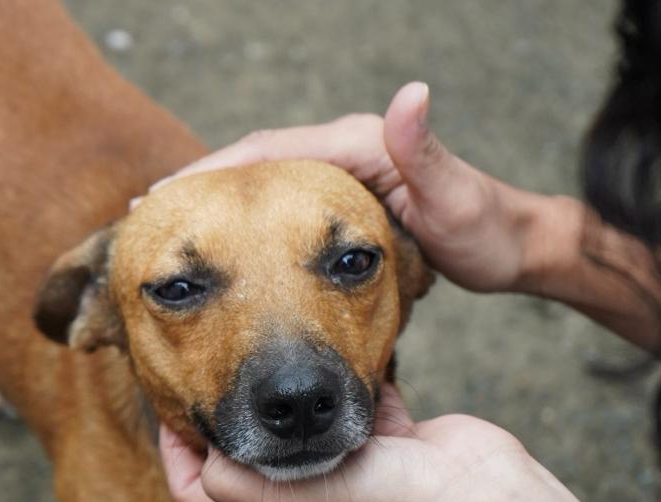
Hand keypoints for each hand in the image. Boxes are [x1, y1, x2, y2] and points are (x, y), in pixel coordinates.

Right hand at [152, 82, 548, 295]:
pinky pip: (279, 204)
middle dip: (202, 183)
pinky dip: (244, 217)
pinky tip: (221, 242)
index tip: (169, 195)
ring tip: (168, 223)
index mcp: (357, 144)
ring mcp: (342, 172)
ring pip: (262, 183)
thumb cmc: (486, 230)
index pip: (270, 149)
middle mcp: (344, 149)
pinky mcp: (341, 199)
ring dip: (217, 200)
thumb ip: (425, 151)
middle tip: (149, 209)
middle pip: (255, 160)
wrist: (511, 247)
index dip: (216, 171)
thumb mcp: (456, 198)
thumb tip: (411, 95)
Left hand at [159, 384, 545, 501]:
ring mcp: (348, 465)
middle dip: (229, 416)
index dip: (176, 454)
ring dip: (287, 397)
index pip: (199, 493)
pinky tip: (336, 348)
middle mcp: (304, 492)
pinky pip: (355, 404)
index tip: (173, 408)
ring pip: (302, 426)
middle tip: (213, 366)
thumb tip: (208, 448)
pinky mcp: (388, 437)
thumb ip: (222, 478)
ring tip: (268, 354)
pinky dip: (346, 379)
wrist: (458, 493)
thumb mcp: (269, 500)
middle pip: (248, 457)